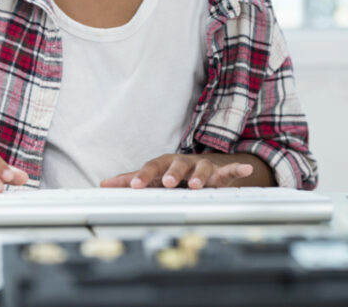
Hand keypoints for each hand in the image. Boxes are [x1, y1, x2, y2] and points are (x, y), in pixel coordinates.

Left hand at [100, 153, 257, 188]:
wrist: (205, 163)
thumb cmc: (174, 171)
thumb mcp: (153, 175)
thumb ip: (130, 180)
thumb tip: (103, 184)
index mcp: (165, 163)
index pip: (151, 168)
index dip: (143, 176)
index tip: (134, 186)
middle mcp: (183, 162)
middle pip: (177, 164)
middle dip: (172, 173)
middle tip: (167, 183)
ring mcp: (203, 166)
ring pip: (203, 168)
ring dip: (200, 176)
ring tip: (197, 185)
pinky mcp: (222, 171)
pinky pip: (231, 169)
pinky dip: (238, 168)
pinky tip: (245, 169)